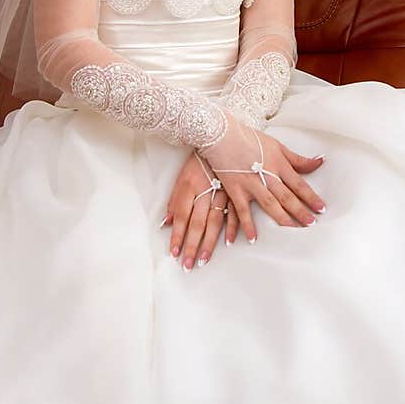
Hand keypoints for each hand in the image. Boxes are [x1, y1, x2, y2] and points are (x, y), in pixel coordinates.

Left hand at [161, 150, 238, 270]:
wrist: (221, 138)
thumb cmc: (199, 161)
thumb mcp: (183, 177)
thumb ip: (175, 201)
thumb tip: (167, 223)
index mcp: (189, 187)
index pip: (182, 217)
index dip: (178, 236)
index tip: (175, 254)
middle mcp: (205, 191)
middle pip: (197, 223)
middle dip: (192, 246)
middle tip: (188, 265)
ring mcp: (222, 192)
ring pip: (214, 222)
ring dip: (209, 243)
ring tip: (204, 260)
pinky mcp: (237, 191)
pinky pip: (236, 212)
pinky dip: (233, 228)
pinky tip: (230, 242)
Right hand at [201, 116, 325, 243]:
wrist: (221, 134)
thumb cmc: (250, 139)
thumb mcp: (277, 146)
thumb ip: (297, 159)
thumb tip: (319, 161)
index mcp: (278, 164)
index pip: (299, 184)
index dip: (311, 197)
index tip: (321, 208)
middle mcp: (267, 174)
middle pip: (287, 196)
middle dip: (300, 211)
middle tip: (311, 224)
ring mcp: (250, 183)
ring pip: (270, 204)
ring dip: (282, 219)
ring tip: (293, 231)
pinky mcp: (235, 190)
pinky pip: (242, 211)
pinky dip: (248, 225)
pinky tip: (253, 238)